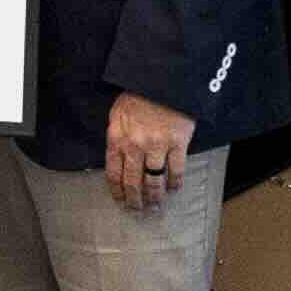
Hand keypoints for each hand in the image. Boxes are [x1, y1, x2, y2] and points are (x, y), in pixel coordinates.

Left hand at [99, 93, 196, 212]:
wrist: (162, 79)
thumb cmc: (138, 94)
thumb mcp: (117, 114)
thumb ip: (116, 136)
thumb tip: (116, 158)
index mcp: (117, 139)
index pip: (113, 174)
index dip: (117, 191)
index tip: (121, 201)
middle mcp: (134, 146)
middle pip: (133, 182)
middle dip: (135, 200)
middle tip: (138, 211)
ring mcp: (156, 146)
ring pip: (154, 181)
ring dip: (155, 197)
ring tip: (156, 207)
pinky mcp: (177, 143)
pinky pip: (176, 171)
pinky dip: (175, 183)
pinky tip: (175, 190)